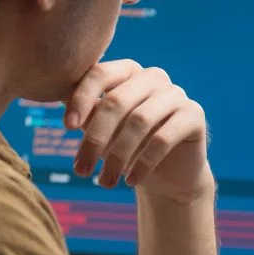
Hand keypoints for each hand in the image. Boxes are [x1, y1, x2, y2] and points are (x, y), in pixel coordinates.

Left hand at [65, 60, 212, 202]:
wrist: (169, 176)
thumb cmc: (129, 148)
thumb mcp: (102, 131)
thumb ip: (85, 114)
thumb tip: (59, 104)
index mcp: (127, 71)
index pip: (99, 74)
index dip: (81, 99)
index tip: (67, 128)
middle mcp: (153, 77)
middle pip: (117, 101)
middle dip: (96, 138)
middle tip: (82, 170)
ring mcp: (177, 94)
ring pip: (139, 121)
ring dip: (118, 156)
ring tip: (105, 182)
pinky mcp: (195, 115)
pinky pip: (164, 138)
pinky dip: (143, 162)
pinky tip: (131, 181)